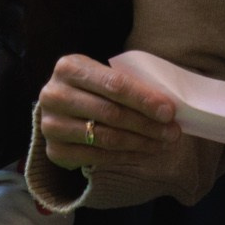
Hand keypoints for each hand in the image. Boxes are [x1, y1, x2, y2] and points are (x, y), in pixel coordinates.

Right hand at [35, 53, 180, 172]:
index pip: (114, 84)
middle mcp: (54, 95)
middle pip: (111, 113)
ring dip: (140, 143)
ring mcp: (51, 125)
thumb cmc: (91, 87)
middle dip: (147, 124)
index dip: (144, 99)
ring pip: (106, 137)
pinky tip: (144, 153)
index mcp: (69, 67)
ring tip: (163, 144)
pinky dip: (125, 156)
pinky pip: (97, 157)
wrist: (60, 107)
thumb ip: (128, 84)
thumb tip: (168, 107)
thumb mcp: (103, 74)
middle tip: (173, 132)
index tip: (170, 111)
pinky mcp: (54, 151)